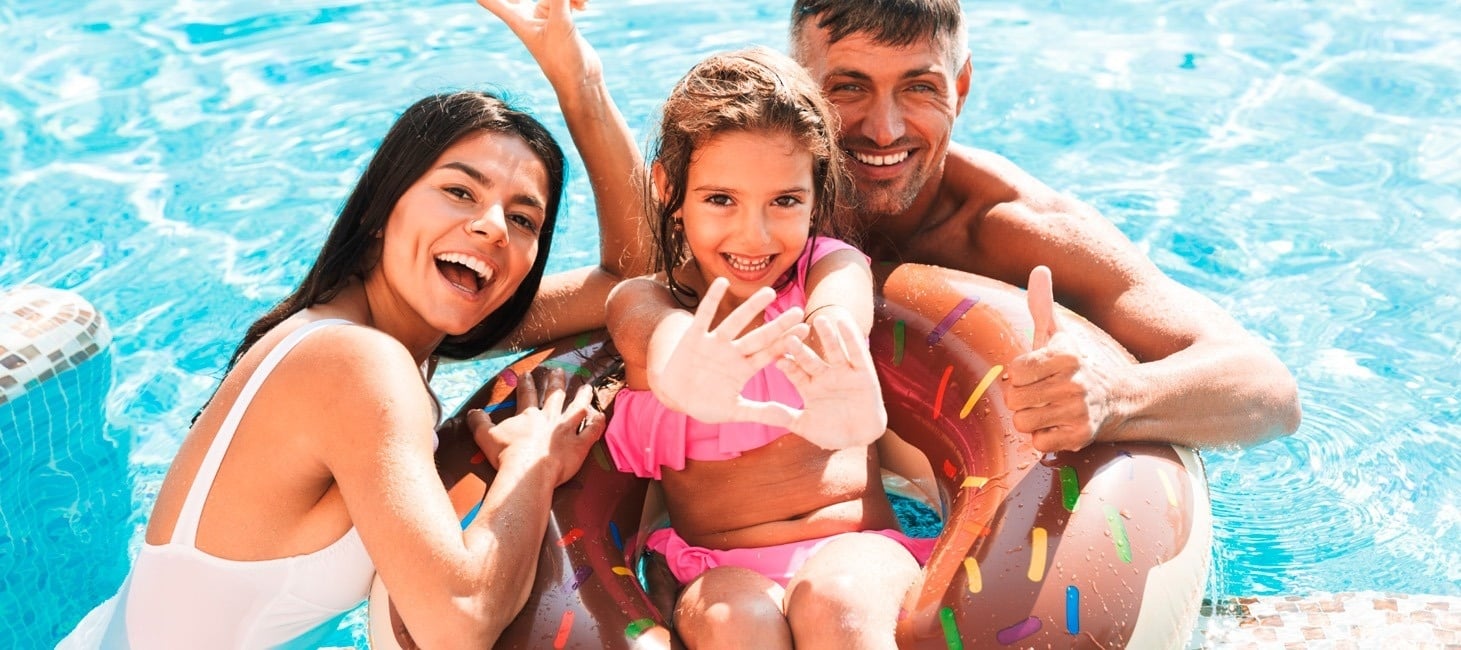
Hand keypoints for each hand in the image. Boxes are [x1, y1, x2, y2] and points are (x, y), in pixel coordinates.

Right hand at [466, 367, 604, 485]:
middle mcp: (549, 419)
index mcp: (528, 416)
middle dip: (557, 382)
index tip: (527, 374)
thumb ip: (479, 423)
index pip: (527, 395)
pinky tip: (601, 415)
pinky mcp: (579, 446)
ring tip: (587, 387)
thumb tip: (472, 412)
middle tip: (560, 371)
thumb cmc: (506, 455)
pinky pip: (592, 431)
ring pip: (578, 408)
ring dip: (582, 397)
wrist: (526, 471)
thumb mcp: (486, 437)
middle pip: (555, 396)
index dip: (526, 384)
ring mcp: (566, 431)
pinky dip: (597, 423)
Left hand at [474, 0, 600, 85]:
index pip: (489, 0)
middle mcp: (527, 16)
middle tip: (550, 0)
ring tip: (581, 4)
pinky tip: (583, 8)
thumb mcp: (560, 24)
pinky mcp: (560, 18)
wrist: (580, 80)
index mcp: (517, 19)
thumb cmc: (564, 60)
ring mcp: (544, 17)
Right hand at [648, 277, 809, 424]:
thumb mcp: (735, 411)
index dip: (786, 343)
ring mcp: (714, 343)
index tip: (805, 331)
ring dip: (751, 308)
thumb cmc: (706, 404)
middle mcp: (732, 352)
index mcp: (744, 368)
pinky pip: (703, 316)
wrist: (675, 397)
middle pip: (759, 336)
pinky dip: (711, 300)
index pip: (769, 353)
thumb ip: (761, 413)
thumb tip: (790, 420)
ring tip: (769, 292)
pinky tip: (722, 283)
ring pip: (736, 322)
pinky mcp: (694, 338)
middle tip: (799, 311)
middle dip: (778, 326)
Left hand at [774, 312, 886, 449]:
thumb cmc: (832, 433)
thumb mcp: (804, 426)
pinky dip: (851, 337)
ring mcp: (843, 372)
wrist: (860, 438)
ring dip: (826, 336)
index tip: (776, 359)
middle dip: (801, 348)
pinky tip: (844, 322)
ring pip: (833, 350)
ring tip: (819, 319)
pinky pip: (857, 352)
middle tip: (790, 336)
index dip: (787, 365)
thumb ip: (784, 417)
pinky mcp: (863, 372)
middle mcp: (824, 375)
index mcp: (808, 387)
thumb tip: (760, 411)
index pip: (795, 372)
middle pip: (810, 359)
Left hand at [1004, 266, 1115, 452]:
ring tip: (1049, 409)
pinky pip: (1039, 443)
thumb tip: (1038, 268)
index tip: (1037, 373)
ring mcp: (1079, 411)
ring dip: (1032, 418)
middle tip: (1042, 394)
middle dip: (1023, 398)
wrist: (1123, 396)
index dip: (1021, 374)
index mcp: (1065, 354)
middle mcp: (1074, 382)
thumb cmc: (1081, 362)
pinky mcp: (1081, 436)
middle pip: (1013, 399)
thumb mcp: (1062, 332)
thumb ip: (1043, 304)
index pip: (1014, 371)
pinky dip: (1045, 437)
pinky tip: (1059, 425)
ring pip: (1023, 423)